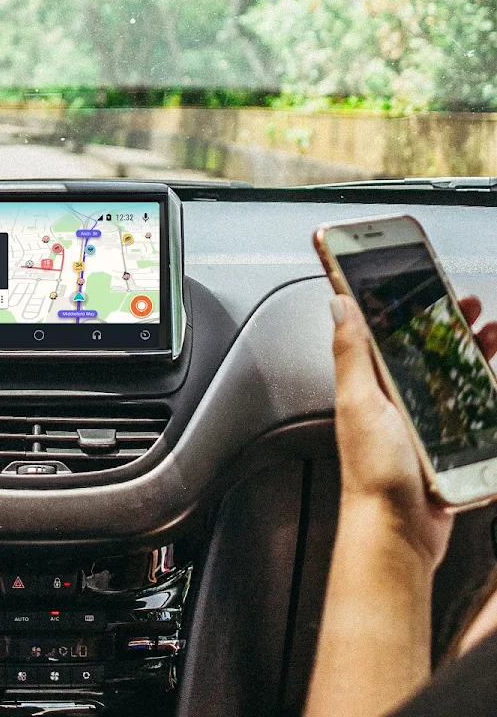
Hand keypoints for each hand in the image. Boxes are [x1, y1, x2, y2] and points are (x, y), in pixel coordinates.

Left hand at [329, 293, 482, 568]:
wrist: (398, 534)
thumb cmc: (373, 472)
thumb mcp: (360, 402)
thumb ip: (352, 352)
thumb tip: (338, 301)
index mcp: (372, 385)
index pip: (391, 334)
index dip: (410, 308)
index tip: (428, 284)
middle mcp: (397, 401)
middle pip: (429, 353)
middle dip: (452, 327)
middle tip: (472, 307)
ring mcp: (424, 425)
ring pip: (455, 379)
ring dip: (475, 355)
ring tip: (495, 335)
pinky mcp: (448, 449)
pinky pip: (473, 414)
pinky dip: (488, 395)